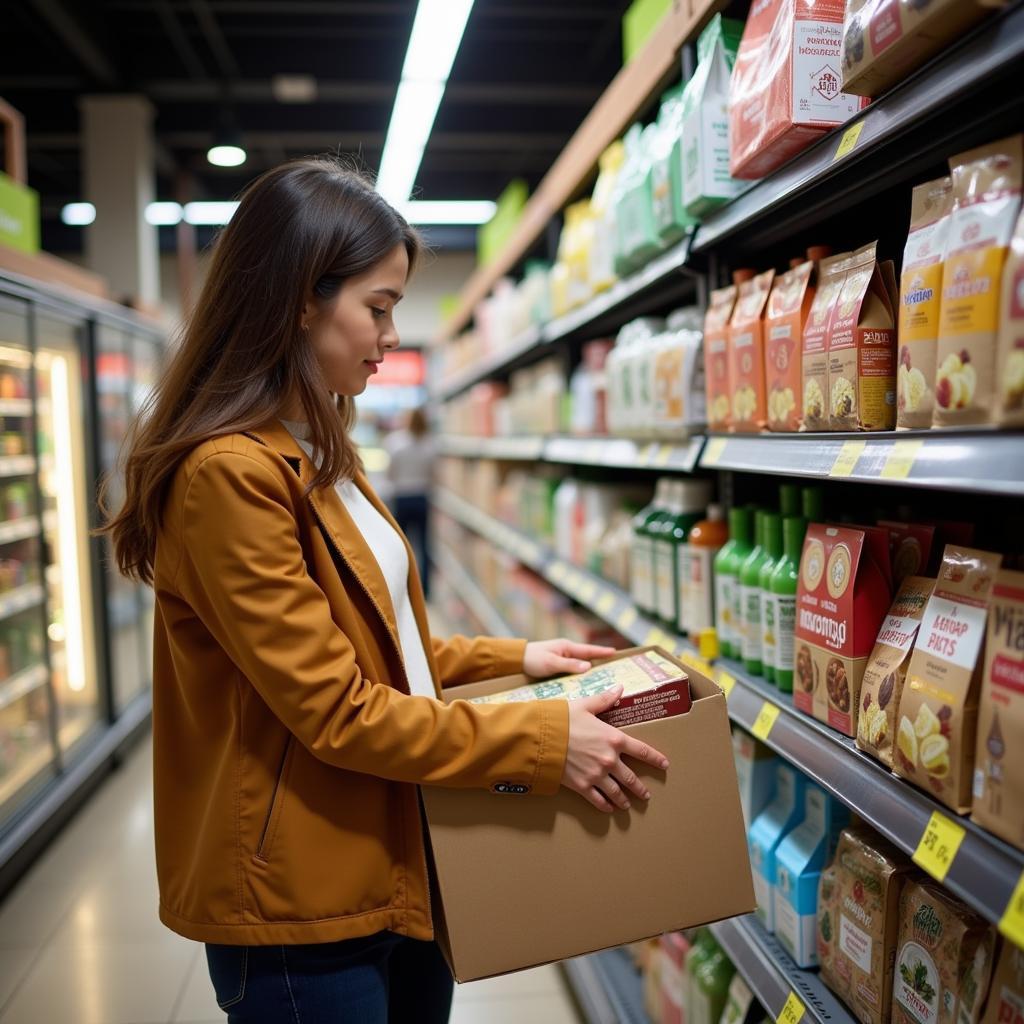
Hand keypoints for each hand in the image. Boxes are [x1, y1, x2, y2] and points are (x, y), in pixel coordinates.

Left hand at [523, 639, 616, 678]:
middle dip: (600, 661)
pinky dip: (580, 675)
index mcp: (567, 647)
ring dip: (590, 670)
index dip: (602, 652)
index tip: (615, 652)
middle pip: (587, 657)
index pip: (589, 650)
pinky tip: (584, 684)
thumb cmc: (532, 659)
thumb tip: (589, 667)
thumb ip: (569, 665)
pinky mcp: (557, 667)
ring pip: (580, 665)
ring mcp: (562, 659)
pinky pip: (572, 671)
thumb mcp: (551, 662)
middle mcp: (566, 652)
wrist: (516, 661)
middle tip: (615, 668)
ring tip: (603, 678)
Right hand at [562, 687, 670, 812]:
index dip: (655, 759)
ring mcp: (597, 775)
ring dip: (624, 800)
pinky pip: (598, 800)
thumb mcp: (585, 705)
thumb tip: (619, 688)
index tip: (665, 765)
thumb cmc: (563, 719)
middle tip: (646, 795)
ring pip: (616, 792)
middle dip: (640, 788)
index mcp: (613, 739)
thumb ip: (604, 699)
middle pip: (631, 778)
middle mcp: (609, 760)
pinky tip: (608, 809)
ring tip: (628, 806)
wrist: (542, 738)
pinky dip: (605, 806)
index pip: (642, 751)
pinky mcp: (582, 786)